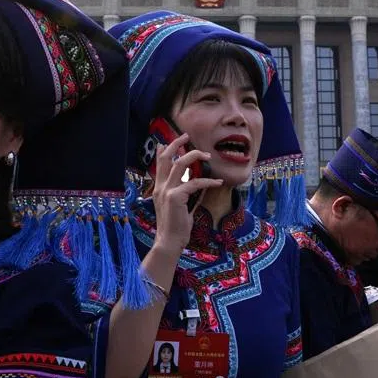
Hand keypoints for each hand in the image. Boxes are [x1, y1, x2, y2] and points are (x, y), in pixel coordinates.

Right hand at [150, 134, 222, 254]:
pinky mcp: (176, 197)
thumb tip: (197, 186)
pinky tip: (218, 183)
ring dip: (194, 155)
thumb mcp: (180, 207)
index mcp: (159, 189)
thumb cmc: (176, 227)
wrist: (169, 242)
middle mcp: (160, 187)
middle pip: (166, 158)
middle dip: (176, 144)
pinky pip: (194, 183)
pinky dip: (208, 181)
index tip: (166, 143)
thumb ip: (186, 194)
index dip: (162, 152)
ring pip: (180, 164)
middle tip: (186, 135)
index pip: (159, 165)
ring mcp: (167, 191)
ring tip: (207, 155)